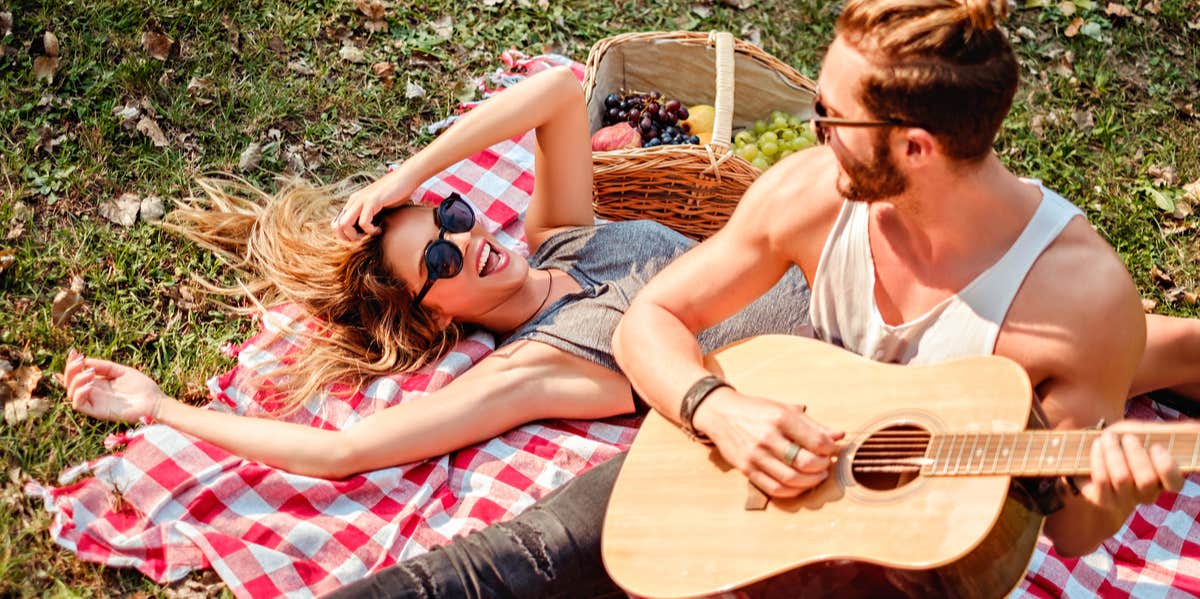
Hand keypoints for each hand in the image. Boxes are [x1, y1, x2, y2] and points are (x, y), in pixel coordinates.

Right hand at [64, 349, 170, 422]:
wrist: (155, 401)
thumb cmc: (142, 387)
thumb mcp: (122, 371)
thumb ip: (105, 366)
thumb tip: (86, 360)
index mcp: (99, 382)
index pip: (78, 374)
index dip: (72, 363)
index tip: (74, 352)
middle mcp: (94, 392)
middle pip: (70, 383)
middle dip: (70, 370)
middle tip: (79, 361)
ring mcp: (95, 402)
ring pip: (71, 393)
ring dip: (75, 381)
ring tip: (89, 373)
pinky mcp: (97, 412)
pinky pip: (79, 405)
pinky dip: (79, 394)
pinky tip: (89, 385)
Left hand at [332, 168, 419, 241]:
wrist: (406, 178)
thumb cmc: (395, 193)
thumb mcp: (377, 206)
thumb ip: (369, 214)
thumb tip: (365, 231)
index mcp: (353, 202)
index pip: (336, 223)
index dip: (344, 236)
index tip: (359, 239)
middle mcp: (354, 200)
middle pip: (336, 226)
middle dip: (348, 238)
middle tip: (363, 240)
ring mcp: (361, 200)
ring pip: (344, 224)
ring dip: (357, 236)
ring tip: (370, 235)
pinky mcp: (372, 201)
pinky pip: (363, 222)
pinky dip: (371, 231)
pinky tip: (380, 229)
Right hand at [693, 388, 843, 497]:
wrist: (720, 413)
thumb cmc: (756, 410)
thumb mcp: (784, 409)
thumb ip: (813, 424)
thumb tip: (839, 436)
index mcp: (780, 418)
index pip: (816, 441)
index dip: (830, 449)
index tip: (832, 449)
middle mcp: (767, 437)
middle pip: (806, 463)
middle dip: (822, 467)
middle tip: (826, 464)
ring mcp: (755, 455)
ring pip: (791, 479)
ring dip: (810, 482)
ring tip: (816, 476)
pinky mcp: (746, 469)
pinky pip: (774, 488)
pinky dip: (792, 491)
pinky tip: (800, 485)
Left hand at [1076, 424, 1184, 530]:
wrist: (1094, 451)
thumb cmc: (1126, 442)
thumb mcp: (1149, 433)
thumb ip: (1173, 432)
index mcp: (1164, 480)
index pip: (1175, 484)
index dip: (1167, 467)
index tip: (1156, 447)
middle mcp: (1146, 493)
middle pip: (1146, 480)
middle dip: (1136, 454)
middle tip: (1128, 437)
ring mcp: (1124, 499)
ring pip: (1122, 479)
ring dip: (1114, 452)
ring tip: (1108, 436)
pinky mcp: (1102, 499)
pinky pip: (1102, 481)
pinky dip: (1099, 458)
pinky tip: (1098, 445)